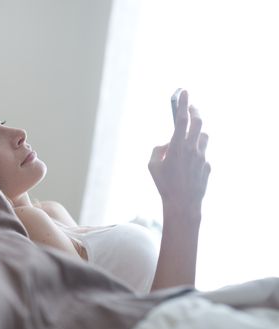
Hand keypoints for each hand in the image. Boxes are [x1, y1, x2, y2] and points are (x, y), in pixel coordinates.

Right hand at [148, 90, 210, 209]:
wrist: (183, 204)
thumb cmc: (164, 184)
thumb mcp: (152, 166)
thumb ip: (158, 150)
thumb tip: (167, 144)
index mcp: (177, 147)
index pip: (181, 119)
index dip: (182, 104)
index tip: (184, 91)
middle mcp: (192, 149)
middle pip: (198, 122)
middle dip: (195, 111)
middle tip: (191, 107)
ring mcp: (202, 157)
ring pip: (204, 136)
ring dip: (197, 133)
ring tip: (189, 138)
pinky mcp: (207, 166)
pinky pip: (202, 154)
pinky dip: (196, 154)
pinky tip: (189, 166)